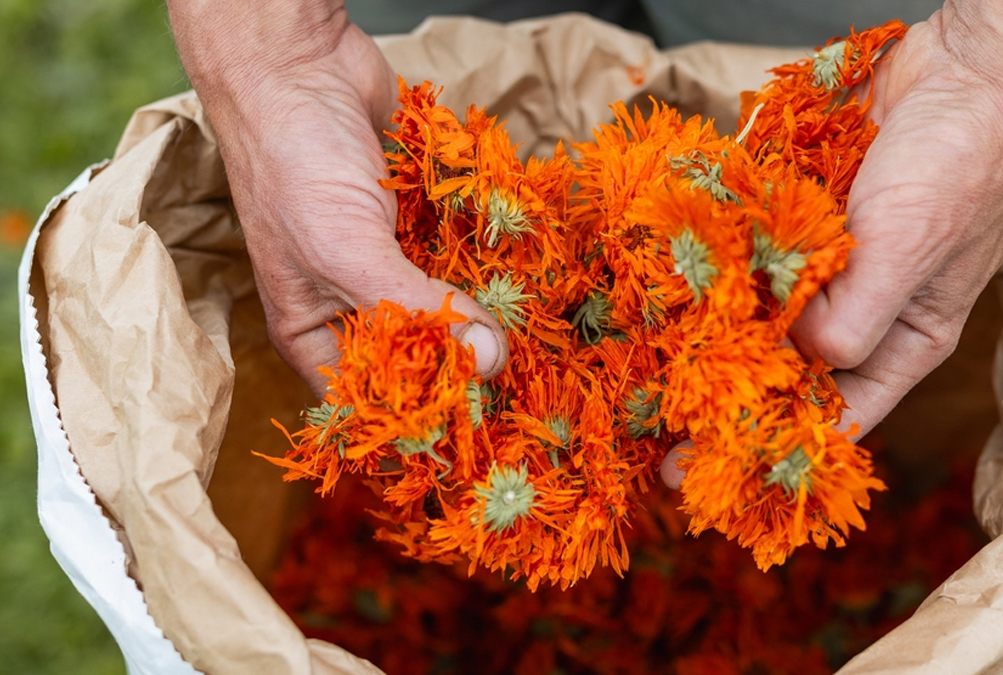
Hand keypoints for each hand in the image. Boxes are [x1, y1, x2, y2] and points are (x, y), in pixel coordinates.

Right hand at [167, 1, 506, 394]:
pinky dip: (489, 261)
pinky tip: (529, 276)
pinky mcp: (420, 217)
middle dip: (464, 367)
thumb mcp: (346, 250)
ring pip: (447, 304)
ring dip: (486, 315)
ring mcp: (390, 257)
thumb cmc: (293, 163)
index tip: (479, 437)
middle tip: (526, 387)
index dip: (417, 421)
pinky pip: (462, 253)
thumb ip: (413, 307)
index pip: (368, 399)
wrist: (297, 63)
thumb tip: (486, 362)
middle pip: (417, 356)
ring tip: (539, 339)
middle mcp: (352, 300)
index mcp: (314, 329)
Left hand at [663, 1, 1002, 487]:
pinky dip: (712, 256)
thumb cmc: (964, 167)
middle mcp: (855, 309)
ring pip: (754, 309)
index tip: (696, 472)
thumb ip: (853, 315)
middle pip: (780, 368)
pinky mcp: (795, 214)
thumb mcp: (911, 252)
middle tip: (646, 416)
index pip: (831, 417)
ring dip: (707, 325)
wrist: (966, 68)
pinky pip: (744, 247)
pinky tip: (664, 273)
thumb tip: (785, 353)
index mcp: (899, 341)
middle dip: (720, 393)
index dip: (767, 449)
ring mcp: (821, 261)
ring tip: (638, 356)